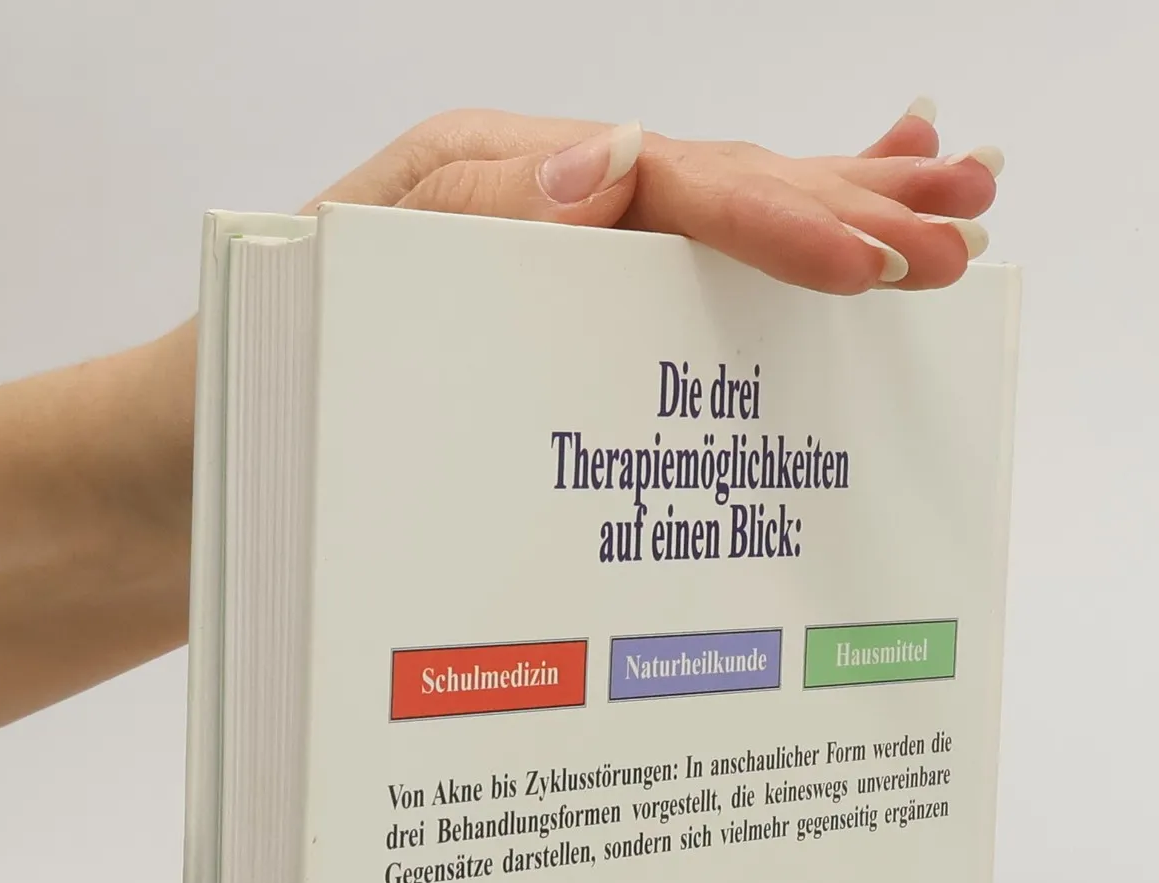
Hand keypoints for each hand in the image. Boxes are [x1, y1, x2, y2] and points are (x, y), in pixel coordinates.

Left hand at [311, 102, 1000, 293]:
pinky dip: (770, 240)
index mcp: (500, 183)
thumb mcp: (342, 271)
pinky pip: (680, 275)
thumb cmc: (254, 358)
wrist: (197, 446)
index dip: (776, 220)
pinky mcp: (560, 316)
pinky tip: (853, 215)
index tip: (868, 261)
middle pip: (721, 188)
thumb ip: (475, 215)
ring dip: (841, 207)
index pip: (669, 186)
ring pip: (722, 220)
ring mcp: (560, 257)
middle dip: (848, 208)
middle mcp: (546, 207)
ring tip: (957, 200)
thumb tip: (617, 160)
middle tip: (961, 230)